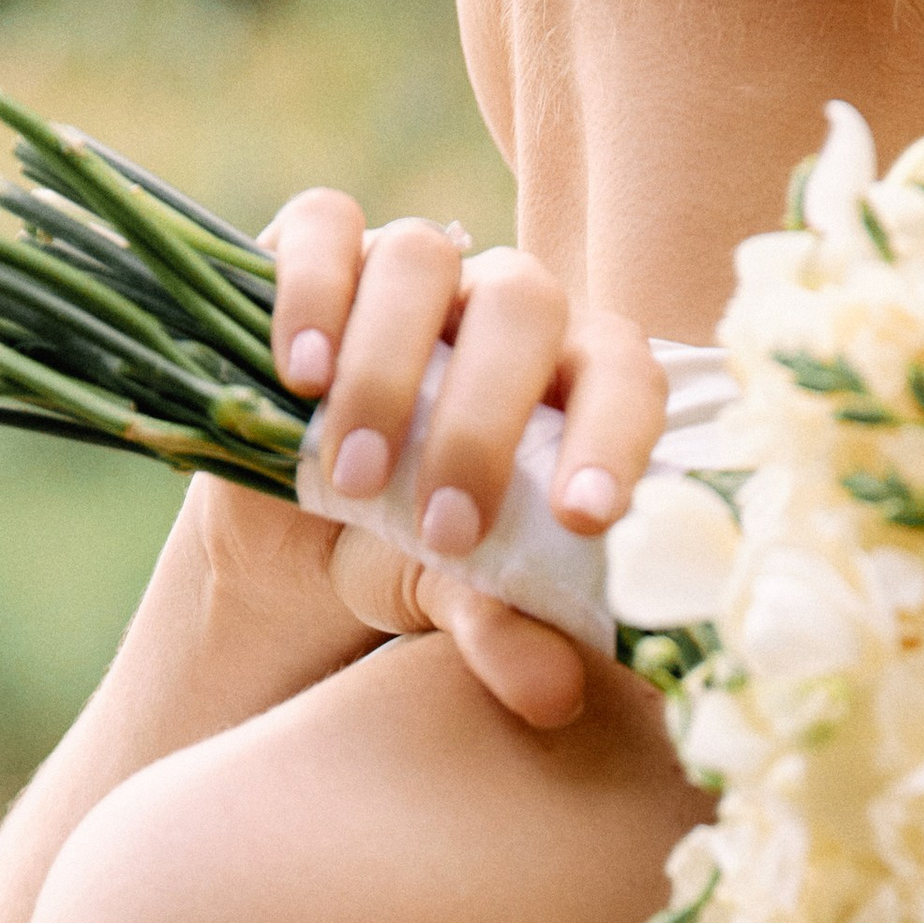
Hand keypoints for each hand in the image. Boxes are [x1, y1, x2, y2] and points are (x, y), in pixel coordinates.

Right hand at [250, 190, 668, 729]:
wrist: (300, 531)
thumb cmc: (415, 554)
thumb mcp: (455, 600)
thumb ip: (506, 632)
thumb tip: (554, 696)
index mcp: (578, 378)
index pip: (626, 374)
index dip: (616, 437)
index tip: (585, 521)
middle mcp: (508, 307)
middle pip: (523, 304)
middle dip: (482, 421)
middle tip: (445, 531)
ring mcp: (416, 270)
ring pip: (421, 259)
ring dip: (387, 369)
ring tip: (356, 477)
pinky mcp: (319, 250)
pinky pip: (322, 226)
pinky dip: (309, 288)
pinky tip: (297, 373)